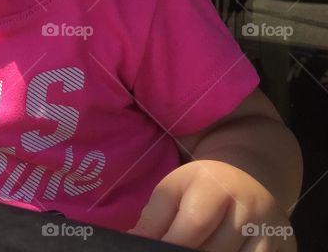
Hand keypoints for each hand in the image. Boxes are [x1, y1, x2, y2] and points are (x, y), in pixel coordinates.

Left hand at [127, 160, 295, 250]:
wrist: (251, 176)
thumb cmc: (204, 185)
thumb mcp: (174, 188)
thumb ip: (153, 217)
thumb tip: (133, 240)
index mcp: (217, 187)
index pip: (193, 225)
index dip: (170, 244)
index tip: (152, 251)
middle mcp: (250, 209)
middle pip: (215, 251)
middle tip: (173, 251)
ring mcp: (273, 232)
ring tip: (194, 249)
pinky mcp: (288, 247)